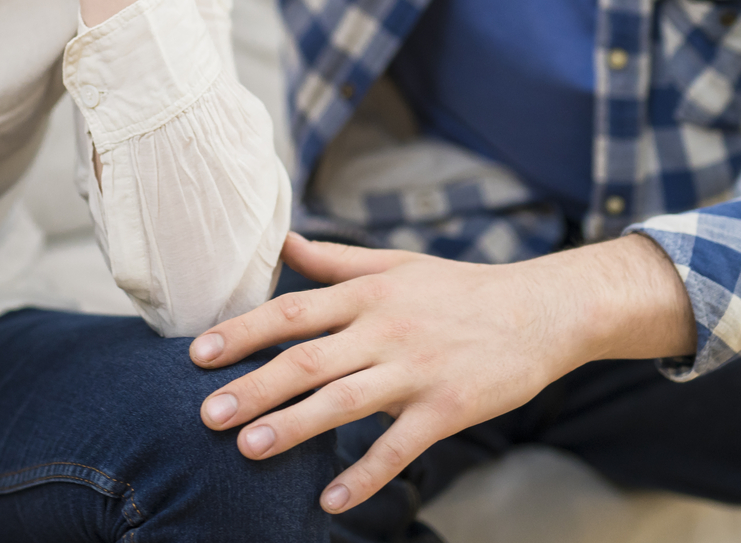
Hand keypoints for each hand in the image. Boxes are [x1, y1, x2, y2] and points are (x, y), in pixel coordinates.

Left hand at [188, 231, 695, 514]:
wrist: (542, 310)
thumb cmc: (461, 288)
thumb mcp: (397, 262)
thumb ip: (335, 259)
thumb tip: (281, 240)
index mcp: (369, 294)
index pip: (293, 311)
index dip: (244, 331)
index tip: (198, 353)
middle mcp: (385, 329)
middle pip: (308, 358)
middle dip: (254, 387)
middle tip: (206, 413)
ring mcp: (417, 370)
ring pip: (345, 401)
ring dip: (295, 426)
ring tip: (249, 449)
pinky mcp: (448, 407)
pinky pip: (400, 446)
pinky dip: (367, 475)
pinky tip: (332, 499)